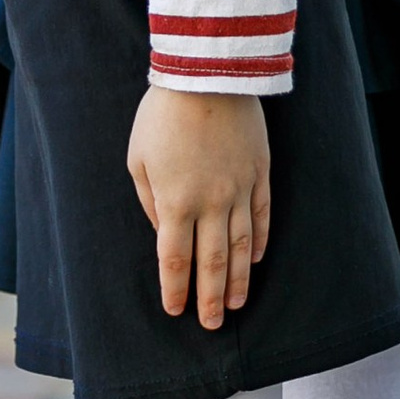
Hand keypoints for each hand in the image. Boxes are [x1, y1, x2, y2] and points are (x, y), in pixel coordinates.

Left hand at [127, 87, 270, 328]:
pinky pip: (261, 216)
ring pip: (241, 245)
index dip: (176, 288)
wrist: (207, 74)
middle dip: (211, 297)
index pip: (175, 258)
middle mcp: (211, 202)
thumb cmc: (163, 114)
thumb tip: (160, 230)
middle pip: (213, 262)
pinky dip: (259, 241)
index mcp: (175, 201)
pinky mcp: (259, 172)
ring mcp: (239, 189)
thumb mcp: (138, 157)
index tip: (176, 309)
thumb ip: (148, 199)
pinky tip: (256, 259)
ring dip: (239, 279)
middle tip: (212, 324)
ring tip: (236, 304)